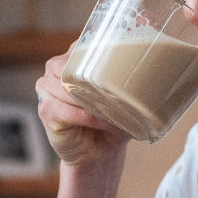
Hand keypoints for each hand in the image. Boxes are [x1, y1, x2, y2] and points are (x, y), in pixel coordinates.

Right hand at [36, 43, 128, 166]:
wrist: (98, 154)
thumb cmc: (111, 122)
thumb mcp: (123, 98)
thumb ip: (130, 81)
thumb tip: (152, 72)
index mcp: (74, 58)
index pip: (85, 44)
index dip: (102, 52)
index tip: (123, 63)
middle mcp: (56, 69)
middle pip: (71, 64)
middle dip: (94, 79)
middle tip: (117, 93)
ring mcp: (46, 88)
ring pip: (68, 86)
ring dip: (92, 101)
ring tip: (113, 113)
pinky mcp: (45, 110)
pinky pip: (66, 109)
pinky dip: (87, 117)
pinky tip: (101, 123)